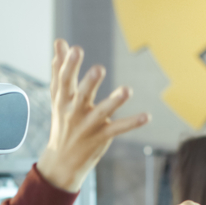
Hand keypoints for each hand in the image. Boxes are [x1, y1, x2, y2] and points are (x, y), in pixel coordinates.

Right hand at [36, 39, 149, 191]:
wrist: (61, 162)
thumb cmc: (62, 122)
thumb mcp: (58, 97)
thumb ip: (60, 69)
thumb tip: (60, 42)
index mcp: (63, 99)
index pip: (65, 80)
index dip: (70, 65)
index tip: (75, 49)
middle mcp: (74, 112)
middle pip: (81, 95)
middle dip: (89, 82)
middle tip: (99, 69)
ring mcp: (89, 125)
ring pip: (102, 112)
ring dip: (115, 102)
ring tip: (127, 91)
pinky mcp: (102, 136)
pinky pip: (118, 128)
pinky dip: (132, 123)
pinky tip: (146, 116)